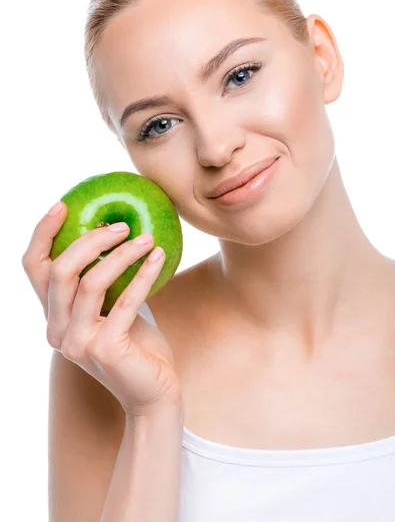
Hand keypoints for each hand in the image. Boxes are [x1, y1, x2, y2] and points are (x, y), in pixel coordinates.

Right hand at [21, 202, 182, 418]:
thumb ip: (104, 279)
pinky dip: (144, 273)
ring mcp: (77, 343)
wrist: (153, 392)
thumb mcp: (112, 306)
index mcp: (52, 316)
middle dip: (90, 239)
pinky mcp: (104, 350)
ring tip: (146, 238)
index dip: (43, 234)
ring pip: (91, 283)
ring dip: (122, 254)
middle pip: (60, 271)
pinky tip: (159, 256)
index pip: (34, 269)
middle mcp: (56, 330)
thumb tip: (114, 228)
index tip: (63, 204)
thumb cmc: (136, 343)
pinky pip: (125, 300)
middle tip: (121, 224)